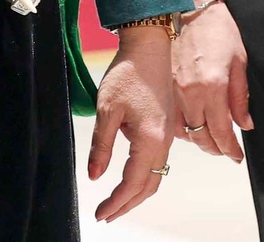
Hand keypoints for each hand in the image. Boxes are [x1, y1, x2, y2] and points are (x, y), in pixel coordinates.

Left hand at [87, 25, 175, 222]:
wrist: (149, 48)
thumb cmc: (128, 74)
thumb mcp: (106, 110)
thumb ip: (101, 145)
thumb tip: (95, 175)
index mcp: (150, 139)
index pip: (133, 182)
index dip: (116, 201)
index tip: (101, 213)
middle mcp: (164, 141)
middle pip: (149, 185)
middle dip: (127, 204)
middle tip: (108, 215)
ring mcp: (168, 135)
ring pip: (156, 175)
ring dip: (137, 192)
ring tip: (117, 202)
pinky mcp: (167, 127)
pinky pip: (158, 161)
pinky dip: (145, 177)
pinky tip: (130, 176)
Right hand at [173, 0, 249, 160]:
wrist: (188, 7)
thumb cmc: (218, 30)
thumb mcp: (239, 62)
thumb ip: (241, 97)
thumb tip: (245, 124)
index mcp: (213, 87)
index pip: (221, 132)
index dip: (230, 149)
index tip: (236, 156)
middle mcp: (190, 93)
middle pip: (200, 137)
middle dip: (214, 148)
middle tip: (225, 150)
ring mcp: (173, 90)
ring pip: (183, 131)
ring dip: (197, 139)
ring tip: (208, 139)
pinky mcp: (162, 85)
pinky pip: (169, 116)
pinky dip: (180, 127)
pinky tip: (189, 124)